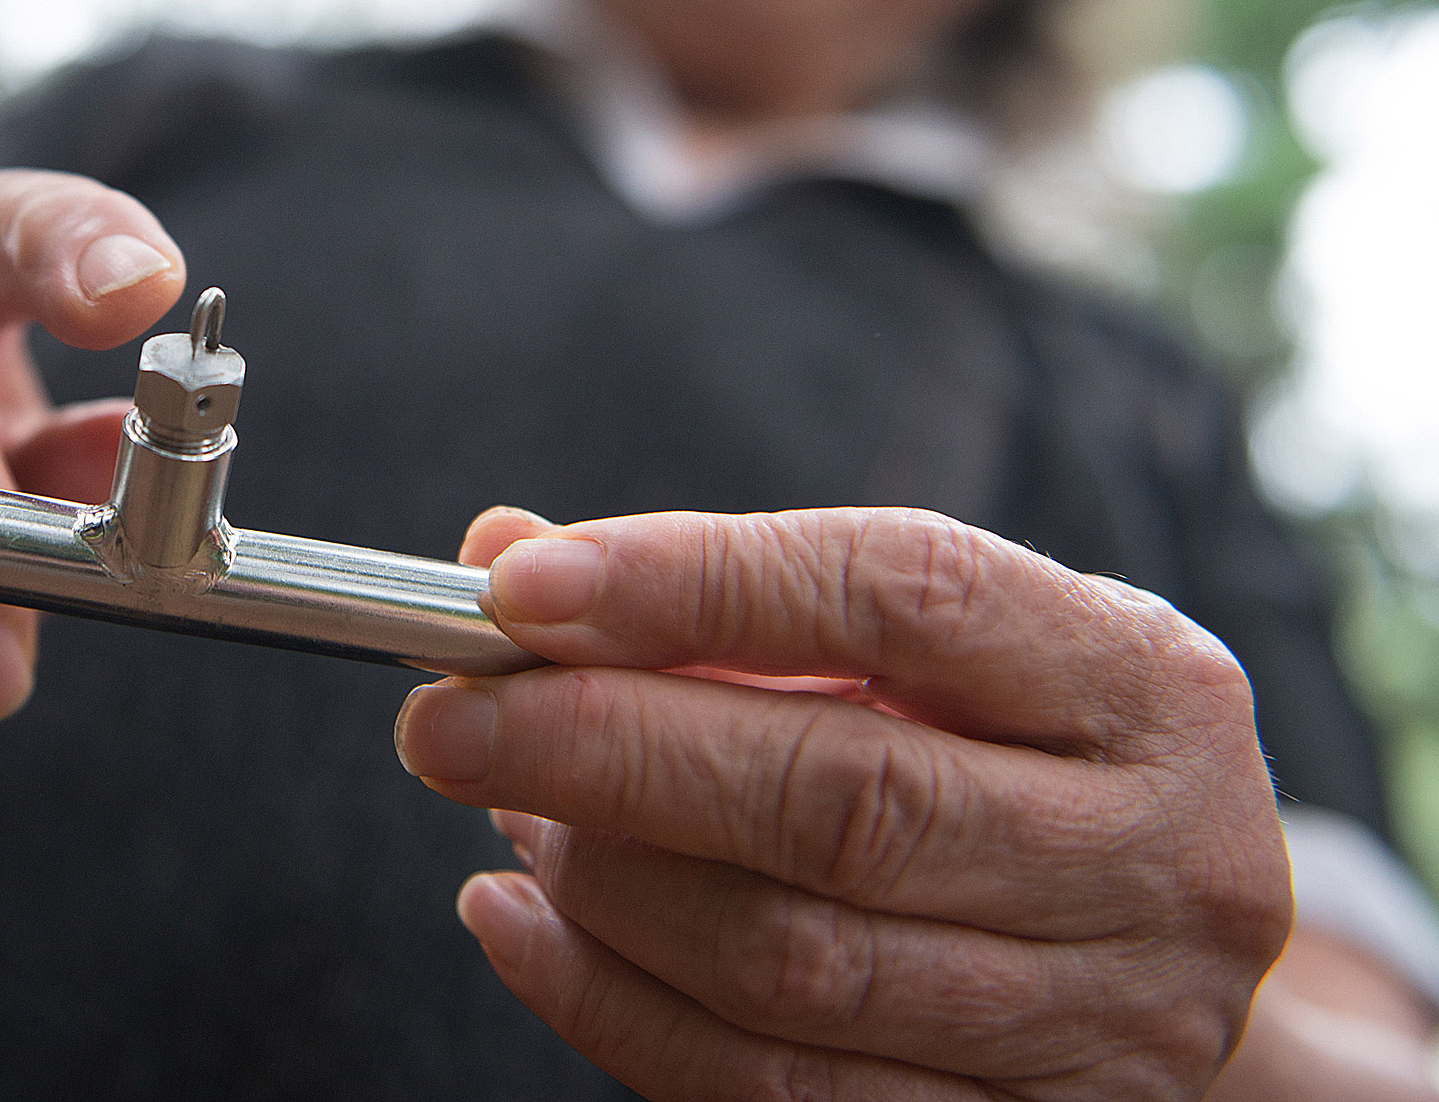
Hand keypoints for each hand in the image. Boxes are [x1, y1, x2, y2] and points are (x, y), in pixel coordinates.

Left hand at [394, 506, 1291, 1098]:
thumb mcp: (919, 648)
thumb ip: (719, 601)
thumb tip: (505, 560)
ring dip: (602, 884)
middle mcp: (1151, 857)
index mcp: (1139, 684)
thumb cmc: (1009, 754)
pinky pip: (776, 1094)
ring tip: (506, 810)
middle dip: (605, 750)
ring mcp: (1099, 1024)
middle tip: (446, 717)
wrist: (1161, 945)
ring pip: (795, 966)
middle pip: (840, 803)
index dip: (693, 586)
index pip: (901, 598)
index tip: (519, 589)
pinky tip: (520, 925)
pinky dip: (611, 1007)